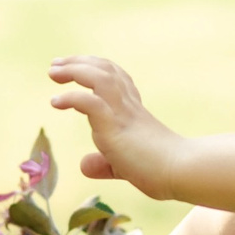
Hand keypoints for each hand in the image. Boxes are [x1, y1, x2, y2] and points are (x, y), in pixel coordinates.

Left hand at [47, 56, 183, 198]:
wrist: (181, 172)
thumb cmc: (160, 170)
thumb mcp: (126, 166)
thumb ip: (106, 164)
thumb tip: (85, 164)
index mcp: (134, 110)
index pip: (116, 78)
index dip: (95, 68)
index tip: (74, 67)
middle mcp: (128, 106)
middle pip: (104, 69)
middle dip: (79, 62)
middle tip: (55, 66)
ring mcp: (122, 113)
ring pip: (98, 77)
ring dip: (74, 70)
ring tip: (53, 73)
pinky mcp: (115, 126)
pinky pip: (91, 102)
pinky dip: (71, 97)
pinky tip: (56, 102)